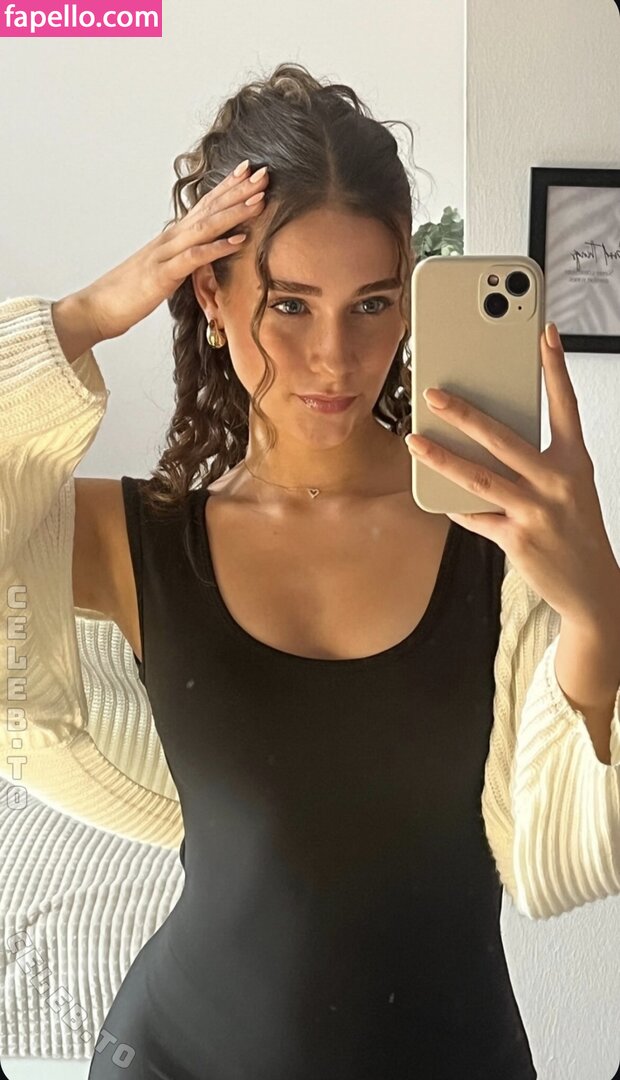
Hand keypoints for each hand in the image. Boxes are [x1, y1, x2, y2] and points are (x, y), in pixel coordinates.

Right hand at [79, 160, 269, 342]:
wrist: (98, 308)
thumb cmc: (129, 293)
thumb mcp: (163, 272)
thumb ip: (182, 259)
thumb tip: (198, 254)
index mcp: (172, 237)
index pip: (203, 205)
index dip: (226, 187)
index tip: (249, 170)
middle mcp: (170, 239)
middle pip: (208, 209)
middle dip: (238, 191)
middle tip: (265, 173)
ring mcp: (166, 254)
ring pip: (205, 227)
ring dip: (234, 212)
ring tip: (259, 200)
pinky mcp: (163, 275)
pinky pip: (194, 258)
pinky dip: (218, 248)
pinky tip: (240, 240)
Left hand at [405, 324, 619, 626]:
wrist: (591, 587)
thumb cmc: (577, 531)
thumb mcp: (571, 486)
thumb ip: (540, 460)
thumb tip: (490, 438)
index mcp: (574, 462)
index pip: (566, 405)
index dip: (556, 368)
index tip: (545, 334)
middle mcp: (557, 482)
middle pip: (503, 438)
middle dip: (464, 413)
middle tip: (436, 394)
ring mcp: (536, 511)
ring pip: (478, 477)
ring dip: (441, 458)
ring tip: (415, 441)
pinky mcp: (517, 539)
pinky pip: (475, 516)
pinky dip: (453, 504)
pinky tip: (435, 492)